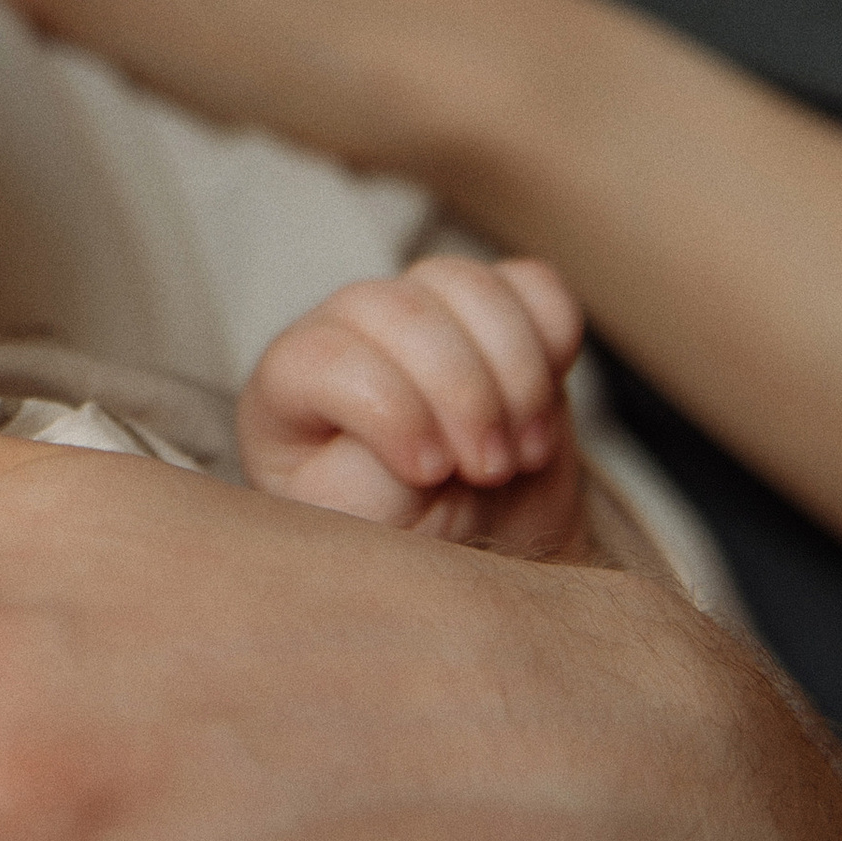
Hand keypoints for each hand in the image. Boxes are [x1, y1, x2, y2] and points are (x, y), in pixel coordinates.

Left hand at [239, 253, 589, 555]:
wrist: (478, 555)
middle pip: (399, 307)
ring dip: (515, 372)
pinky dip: (554, 338)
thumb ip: (369, 482)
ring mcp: (422, 314)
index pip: (321, 357)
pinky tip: (544, 409)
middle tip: (489, 470)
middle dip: (462, 392)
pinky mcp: (494, 317)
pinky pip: (532, 285)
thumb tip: (415, 434)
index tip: (429, 473)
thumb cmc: (402, 552)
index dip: (388, 406)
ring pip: (467, 285)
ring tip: (522, 453)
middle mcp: (347, 333)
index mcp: (287, 390)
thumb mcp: (367, 539)